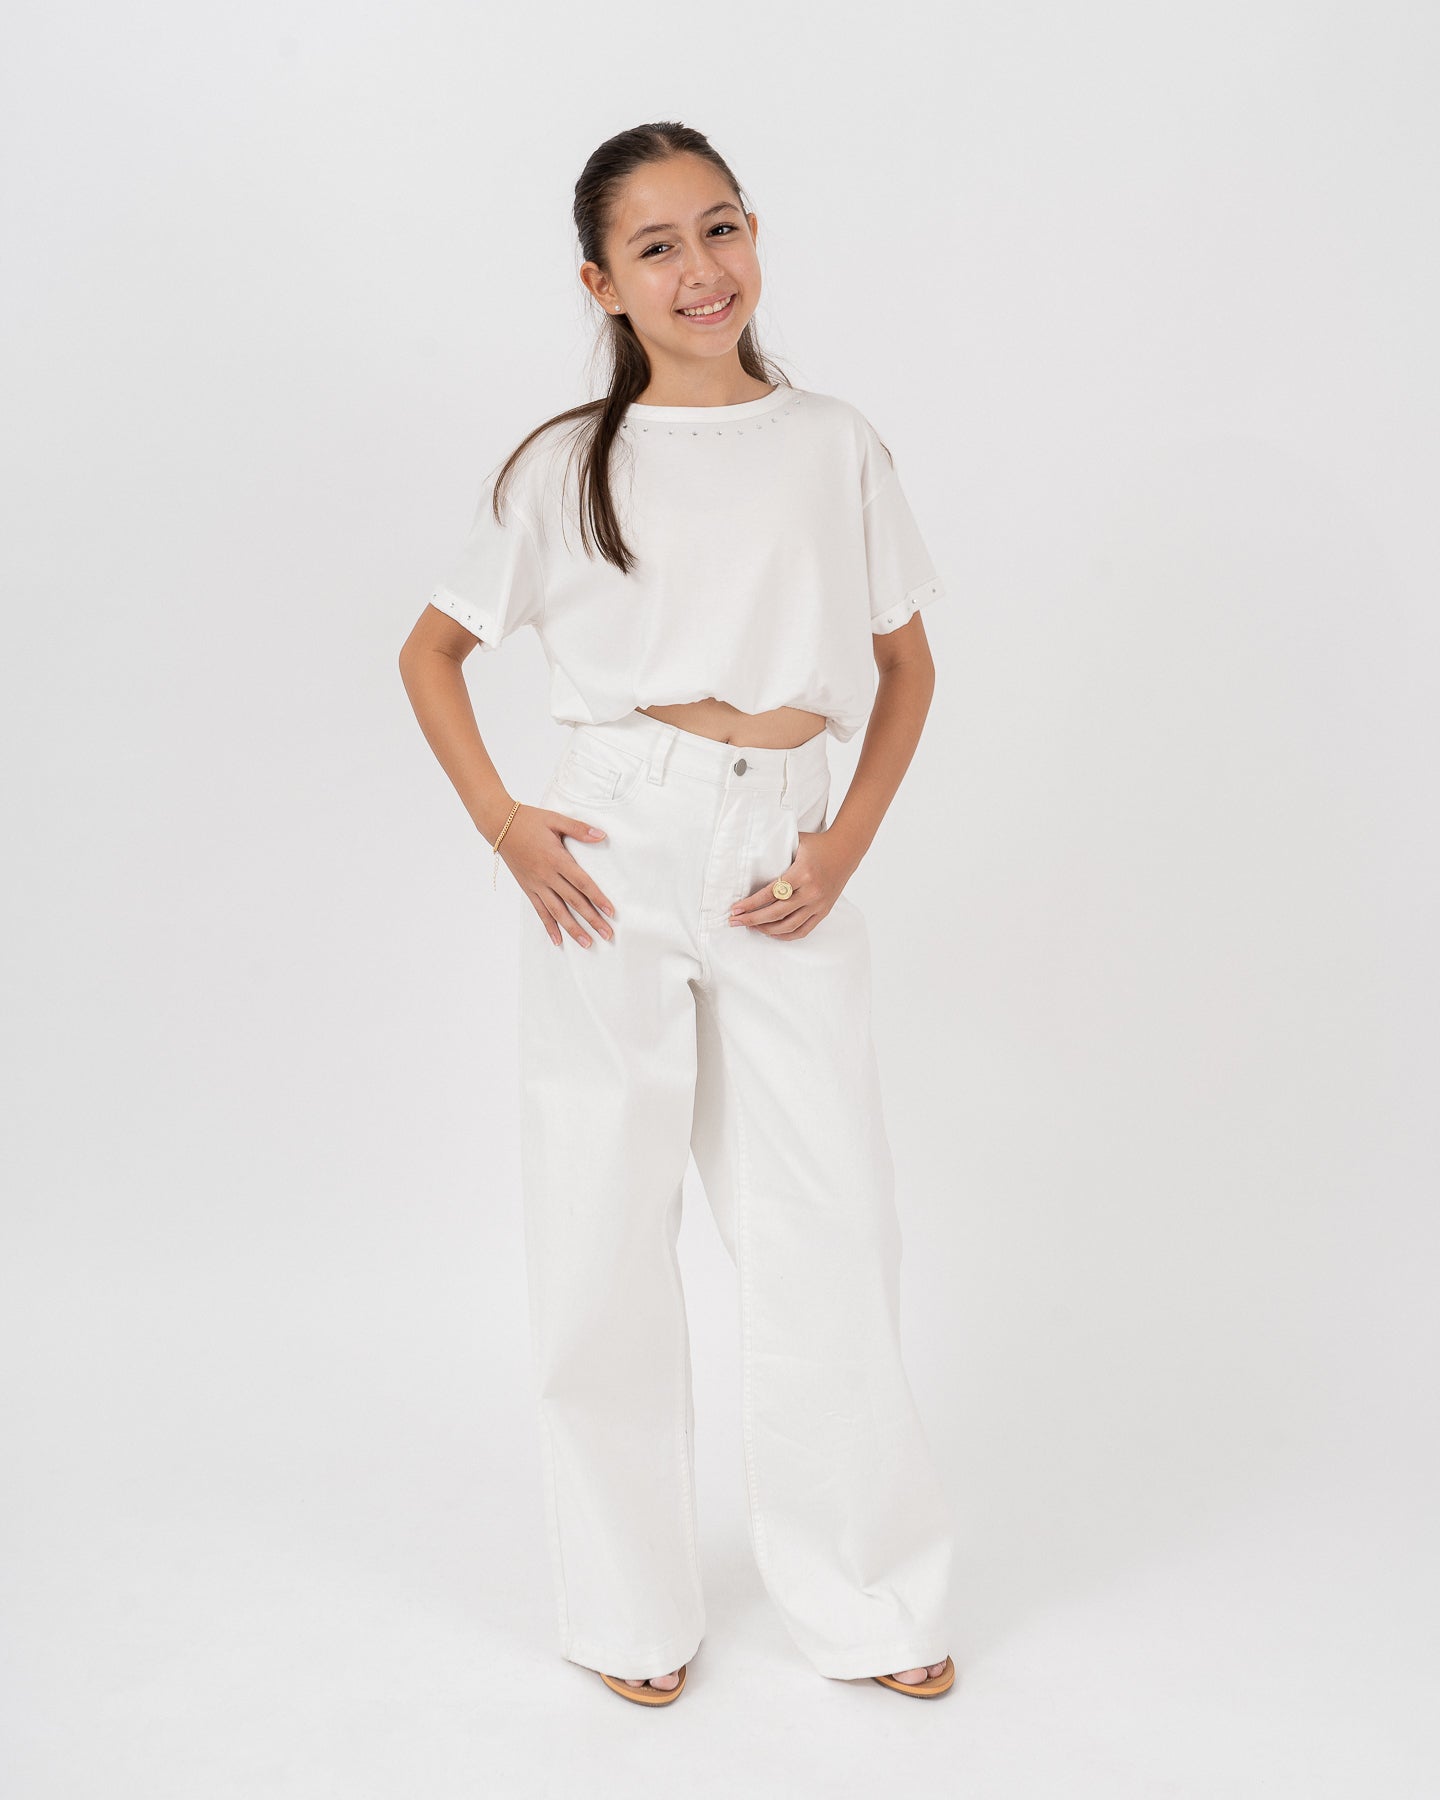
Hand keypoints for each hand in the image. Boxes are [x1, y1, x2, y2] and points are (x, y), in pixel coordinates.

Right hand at [496, 804, 616, 948]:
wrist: (499, 825)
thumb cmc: (529, 820)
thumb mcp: (556, 820)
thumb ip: (580, 829)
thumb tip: (602, 836)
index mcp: (557, 858)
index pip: (582, 883)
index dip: (598, 899)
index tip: (611, 912)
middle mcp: (547, 875)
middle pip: (574, 902)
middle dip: (592, 920)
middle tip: (607, 935)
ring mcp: (536, 884)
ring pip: (557, 912)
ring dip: (573, 929)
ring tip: (587, 943)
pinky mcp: (527, 888)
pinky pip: (539, 911)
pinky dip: (549, 927)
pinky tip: (558, 940)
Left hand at [727, 827, 854, 938]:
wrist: (846, 850)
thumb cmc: (818, 844)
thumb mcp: (796, 841)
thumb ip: (776, 848)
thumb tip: (749, 853)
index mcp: (802, 873)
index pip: (770, 894)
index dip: (750, 904)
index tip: (735, 908)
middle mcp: (811, 892)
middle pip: (776, 913)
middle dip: (752, 919)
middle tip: (734, 921)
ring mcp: (818, 904)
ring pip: (788, 926)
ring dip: (766, 929)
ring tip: (750, 925)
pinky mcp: (823, 911)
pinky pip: (803, 930)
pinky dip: (785, 935)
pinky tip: (771, 933)